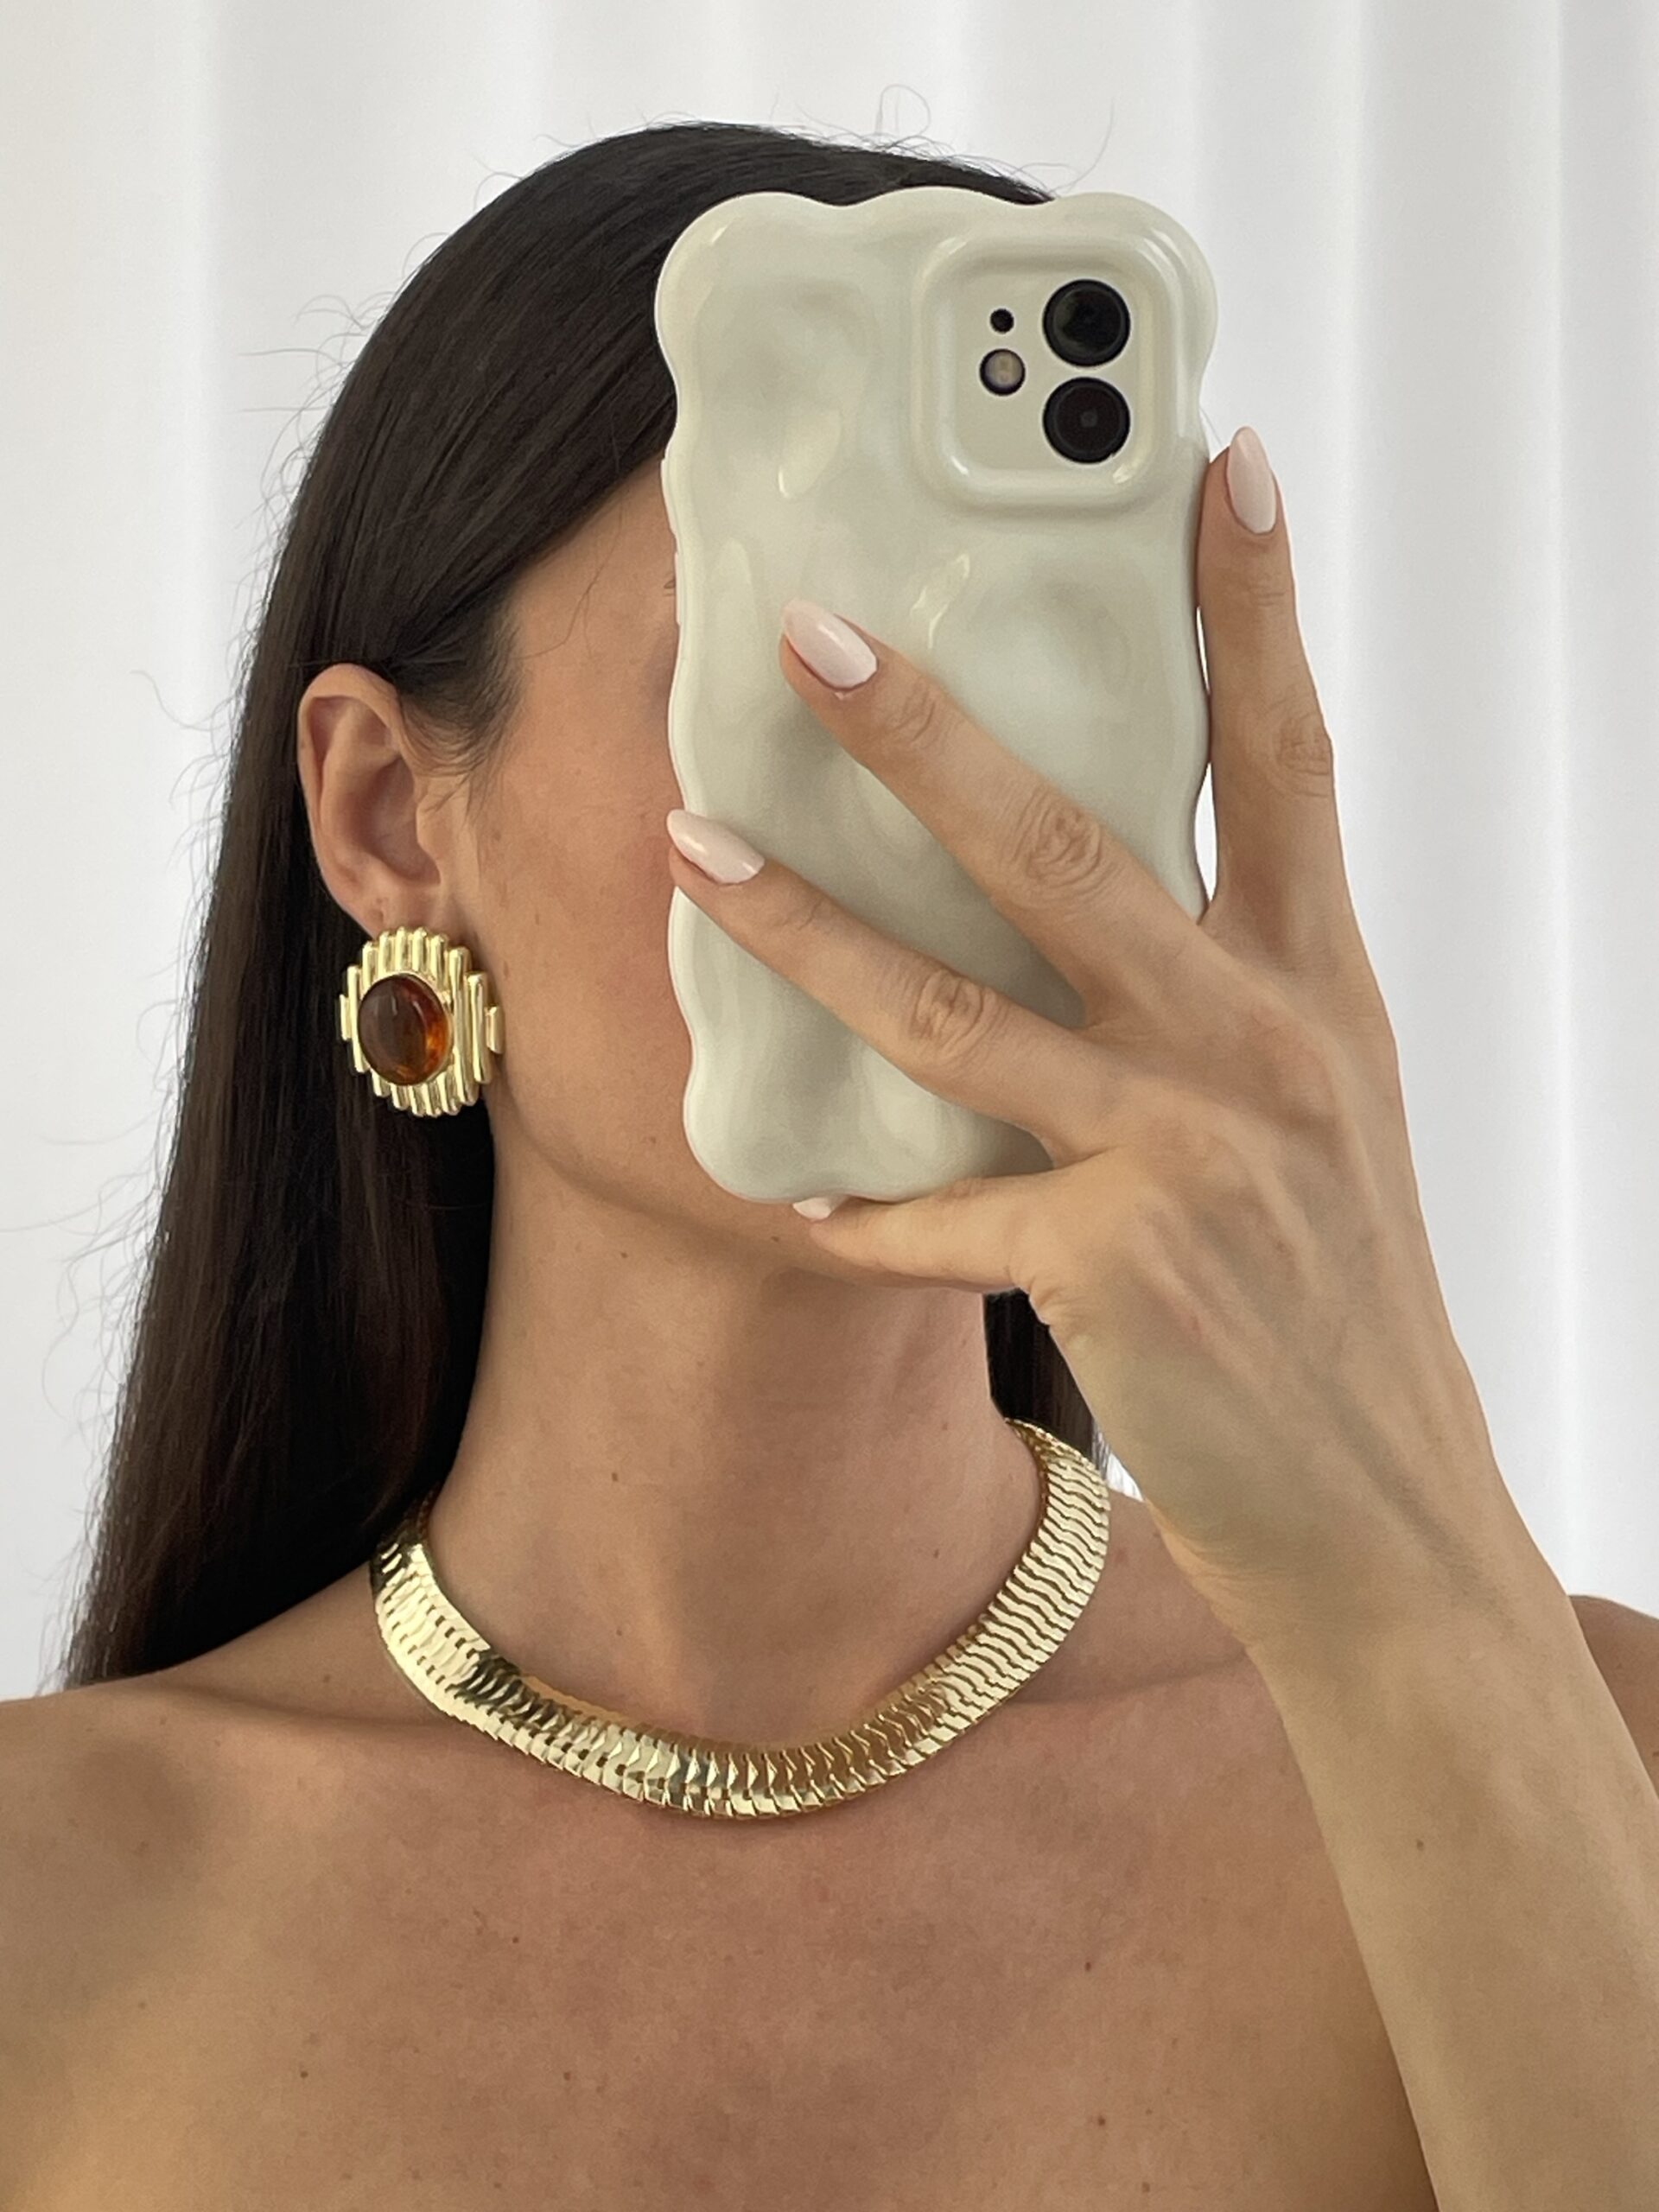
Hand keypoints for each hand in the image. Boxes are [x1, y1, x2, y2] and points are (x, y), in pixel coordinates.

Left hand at [663, 428, 1528, 1664]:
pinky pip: (942, 1224)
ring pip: (960, 1013)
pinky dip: (859, 1210)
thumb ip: (1228, 988)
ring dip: (807, 928)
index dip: (1255, 605)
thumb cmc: (1338, 1298)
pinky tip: (782, 1189)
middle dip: (929, 730)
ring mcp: (1188, 1157)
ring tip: (688, 844)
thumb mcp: (1322, 1110)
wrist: (1383, 1509)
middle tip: (808, 624)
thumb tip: (1107, 881)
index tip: (1213, 456)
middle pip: (1071, 848)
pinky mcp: (1118, 1272)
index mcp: (1316, 988)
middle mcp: (1260, 1047)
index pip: (1286, 758)